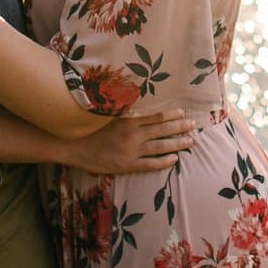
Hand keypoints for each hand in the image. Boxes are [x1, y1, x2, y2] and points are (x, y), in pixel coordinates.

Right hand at [63, 109, 195, 176]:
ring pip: (160, 146)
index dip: (171, 114)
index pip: (156, 116)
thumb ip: (123, 110)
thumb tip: (138, 102)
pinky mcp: (127, 165)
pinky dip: (164, 162)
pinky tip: (174, 159)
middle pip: (162, 130)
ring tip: (190, 141)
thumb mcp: (107, 114)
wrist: (74, 147)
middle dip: (180, 127)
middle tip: (194, 125)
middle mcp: (133, 134)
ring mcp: (131, 151)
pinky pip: (150, 164)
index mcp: (128, 120)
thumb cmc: (90, 128)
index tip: (183, 112)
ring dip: (177, 143)